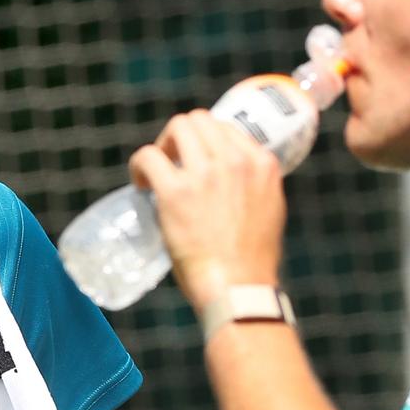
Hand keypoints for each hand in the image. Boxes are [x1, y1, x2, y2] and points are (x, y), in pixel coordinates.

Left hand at [129, 109, 286, 311]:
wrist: (239, 288)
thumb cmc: (252, 260)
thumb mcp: (270, 209)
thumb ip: (254, 186)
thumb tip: (234, 179)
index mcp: (260, 164)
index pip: (226, 128)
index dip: (205, 140)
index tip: (193, 159)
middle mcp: (235, 161)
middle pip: (199, 120)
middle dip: (181, 137)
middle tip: (172, 162)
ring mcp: (205, 174)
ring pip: (177, 127)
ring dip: (162, 145)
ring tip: (156, 170)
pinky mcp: (175, 192)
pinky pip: (148, 156)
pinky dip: (139, 165)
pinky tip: (139, 183)